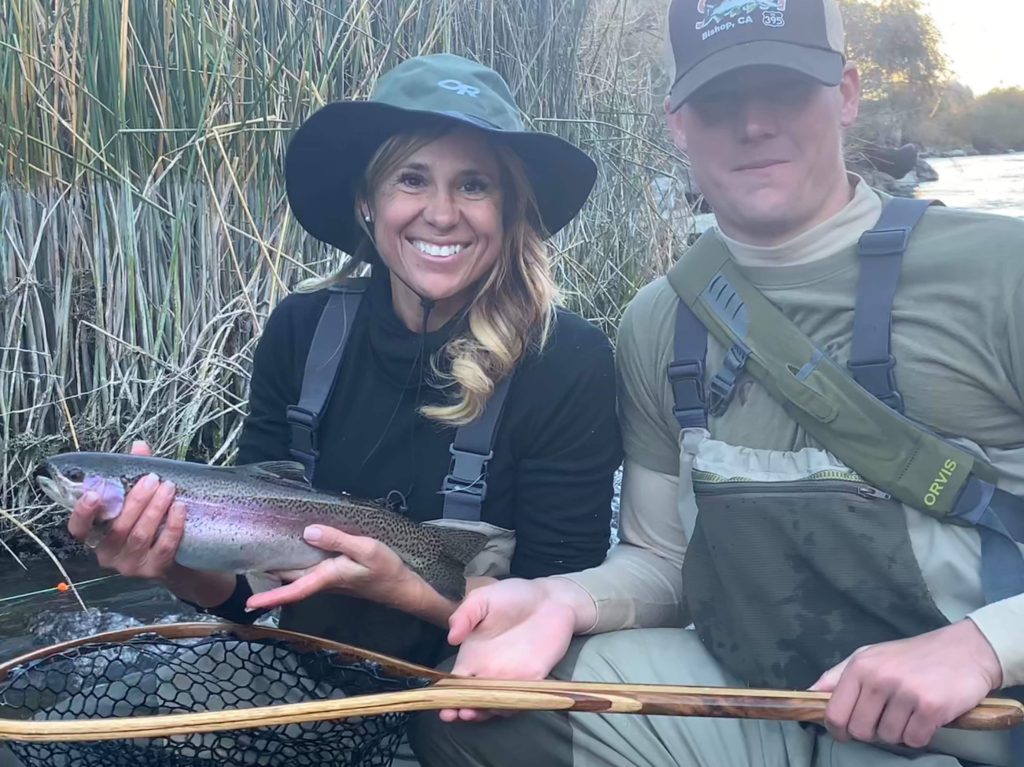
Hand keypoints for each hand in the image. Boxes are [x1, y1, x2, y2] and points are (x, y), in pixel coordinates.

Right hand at [67, 440, 185, 579]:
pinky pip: (163, 548)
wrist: (177, 558)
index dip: (82, 513)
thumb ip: (134, 474)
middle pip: (117, 527)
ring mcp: (129, 565)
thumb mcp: (139, 499)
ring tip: (169, 488)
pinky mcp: (152, 571)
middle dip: (136, 500)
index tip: (93, 494)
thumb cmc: (150, 523)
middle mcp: (107, 554)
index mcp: (96, 536)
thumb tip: (139, 447)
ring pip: (140, 535)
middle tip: (153, 479)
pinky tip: (180, 508)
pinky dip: (172, 526)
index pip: (78, 529)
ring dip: (155, 509)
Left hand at [244, 525, 427, 612]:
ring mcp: (330, 580)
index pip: (293, 590)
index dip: (271, 597)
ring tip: (261, 556)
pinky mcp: (336, 575)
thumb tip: (308, 532)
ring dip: (280, 571)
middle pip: (290, 582)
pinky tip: (294, 551)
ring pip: (299, 576)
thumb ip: (337, 540)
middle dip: (268, 579)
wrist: (403, 587)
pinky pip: (310, 571)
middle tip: (245, 566)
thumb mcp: (365, 549)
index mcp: (327, 577)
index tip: (249, 604)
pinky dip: (297, 564)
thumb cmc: (385, 570)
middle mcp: (324, 581)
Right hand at [439, 577, 579, 722]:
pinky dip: (512, 707)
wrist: (550, 598)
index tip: (442, 703)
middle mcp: (489, 671)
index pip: (455, 682)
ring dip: (485, 712)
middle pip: (472, 699)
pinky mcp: (534, 678)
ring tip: (475, 712)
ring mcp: (512, 677)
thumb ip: (465, 614)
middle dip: (462, 710)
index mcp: (473, 656)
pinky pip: (521, 700)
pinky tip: (503, 707)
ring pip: (495, 705)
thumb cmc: (513, 596)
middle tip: (456, 713)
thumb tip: (451, 638)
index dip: (447, 695)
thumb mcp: (484, 598)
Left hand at [810, 620, 1002, 748]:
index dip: (838, 730)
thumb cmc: (912, 656)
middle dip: (872, 731)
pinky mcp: (931, 707)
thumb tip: (807, 695)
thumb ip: (837, 677)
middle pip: (860, 731)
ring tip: (909, 711)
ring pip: (888, 737)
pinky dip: (920, 735)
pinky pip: (914, 740)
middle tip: (887, 717)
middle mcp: (879, 678)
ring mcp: (905, 693)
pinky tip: (926, 717)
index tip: (847, 732)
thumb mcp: (868, 657)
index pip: (834, 713)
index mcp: (859, 666)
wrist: (964, 651)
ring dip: (899, 732)